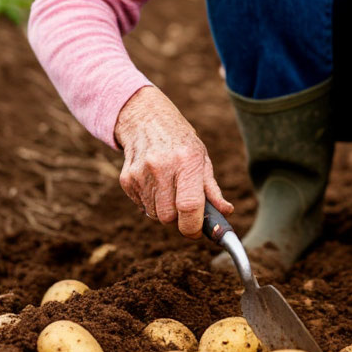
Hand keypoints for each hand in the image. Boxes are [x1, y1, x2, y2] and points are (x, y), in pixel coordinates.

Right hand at [113, 86, 233, 237]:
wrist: (146, 119)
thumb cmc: (180, 141)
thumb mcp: (201, 158)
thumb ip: (212, 189)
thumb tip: (225, 212)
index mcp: (186, 161)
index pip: (188, 206)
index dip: (193, 227)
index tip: (197, 232)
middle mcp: (161, 167)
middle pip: (169, 217)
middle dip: (179, 220)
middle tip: (184, 207)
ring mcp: (141, 173)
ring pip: (154, 215)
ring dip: (164, 210)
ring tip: (169, 188)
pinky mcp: (126, 179)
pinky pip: (142, 206)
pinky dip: (151, 202)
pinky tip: (154, 183)